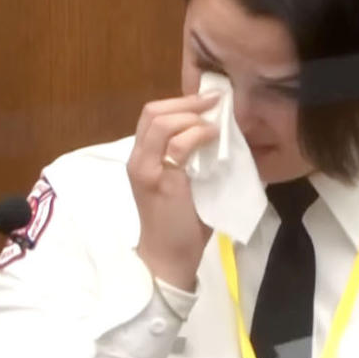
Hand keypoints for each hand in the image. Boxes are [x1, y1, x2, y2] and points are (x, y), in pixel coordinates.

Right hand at [127, 93, 220, 291]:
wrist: (169, 257)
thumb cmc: (181, 224)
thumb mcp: (187, 182)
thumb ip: (193, 158)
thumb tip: (221, 132)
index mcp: (143, 156)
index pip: (153, 115)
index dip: (181, 102)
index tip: (209, 102)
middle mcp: (137, 158)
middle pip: (152, 111)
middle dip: (185, 101)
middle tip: (214, 101)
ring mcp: (144, 168)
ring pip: (160, 122)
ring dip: (191, 114)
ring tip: (213, 119)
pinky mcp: (156, 179)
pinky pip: (176, 144)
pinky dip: (196, 134)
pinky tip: (213, 136)